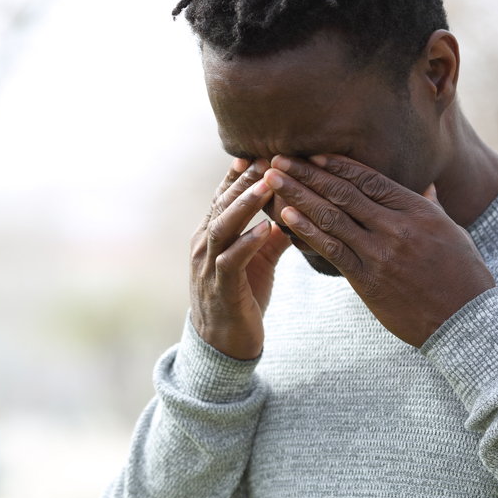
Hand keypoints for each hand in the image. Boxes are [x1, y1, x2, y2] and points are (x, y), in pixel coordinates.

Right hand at [190, 158, 291, 359]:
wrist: (224, 345)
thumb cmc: (241, 298)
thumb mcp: (257, 262)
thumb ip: (271, 236)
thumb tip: (293, 211)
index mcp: (211, 235)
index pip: (223, 196)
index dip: (239, 175)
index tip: (259, 152)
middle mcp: (203, 245)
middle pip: (223, 204)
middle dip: (246, 180)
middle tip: (270, 157)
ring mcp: (208, 266)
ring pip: (223, 226)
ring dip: (246, 204)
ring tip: (269, 184)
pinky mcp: (220, 288)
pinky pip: (231, 260)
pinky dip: (247, 242)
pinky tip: (266, 228)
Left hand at [263, 154, 494, 347]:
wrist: (466, 322)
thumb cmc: (463, 277)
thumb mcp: (453, 233)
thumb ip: (432, 207)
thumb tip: (426, 186)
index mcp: (417, 211)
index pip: (370, 179)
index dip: (337, 165)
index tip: (312, 154)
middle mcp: (397, 227)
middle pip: (344, 192)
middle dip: (307, 173)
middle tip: (279, 158)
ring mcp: (381, 253)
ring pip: (332, 217)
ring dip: (298, 195)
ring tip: (273, 180)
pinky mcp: (369, 280)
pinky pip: (332, 250)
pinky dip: (307, 230)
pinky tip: (286, 216)